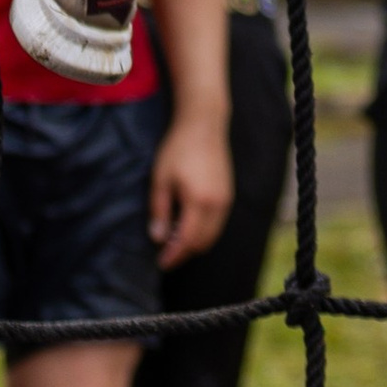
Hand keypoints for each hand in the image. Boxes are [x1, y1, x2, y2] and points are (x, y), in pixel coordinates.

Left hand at [151, 105, 233, 267]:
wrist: (204, 124)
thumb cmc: (178, 149)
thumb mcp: (160, 179)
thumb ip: (159, 211)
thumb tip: (158, 238)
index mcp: (199, 201)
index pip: (187, 240)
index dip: (174, 255)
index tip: (161, 263)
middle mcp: (218, 205)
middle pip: (203, 243)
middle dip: (184, 253)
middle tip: (165, 253)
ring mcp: (226, 200)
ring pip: (212, 235)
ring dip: (194, 243)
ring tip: (174, 239)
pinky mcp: (229, 194)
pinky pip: (218, 223)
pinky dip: (204, 231)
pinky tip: (187, 224)